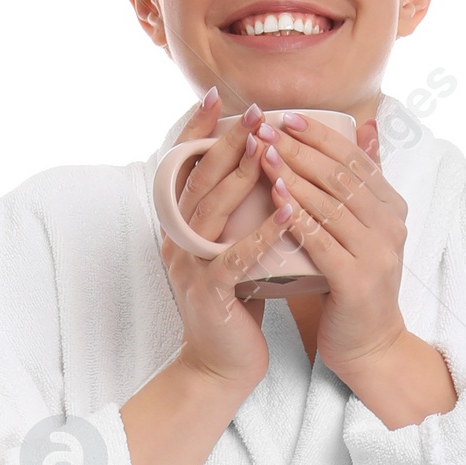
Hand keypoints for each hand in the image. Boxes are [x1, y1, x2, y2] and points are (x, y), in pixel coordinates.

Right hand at [160, 93, 282, 394]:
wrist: (220, 367)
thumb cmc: (234, 307)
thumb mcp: (233, 252)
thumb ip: (238, 216)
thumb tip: (262, 171)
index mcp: (180, 227)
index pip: (184, 169)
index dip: (197, 131)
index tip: (217, 97)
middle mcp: (178, 241)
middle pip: (199, 180)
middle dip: (226, 142)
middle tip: (254, 113)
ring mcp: (190, 267)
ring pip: (213, 211)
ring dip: (242, 176)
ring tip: (268, 148)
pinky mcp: (210, 294)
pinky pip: (236, 257)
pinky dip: (263, 232)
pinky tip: (288, 211)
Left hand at [262, 116, 456, 417]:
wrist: (368, 346)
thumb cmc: (354, 284)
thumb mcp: (364, 228)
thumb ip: (363, 181)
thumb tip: (368, 124)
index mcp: (392, 208)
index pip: (354, 159)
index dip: (319, 135)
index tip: (285, 116)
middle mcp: (391, 227)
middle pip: (340, 176)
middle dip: (299, 149)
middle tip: (264, 127)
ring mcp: (378, 255)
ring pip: (330, 204)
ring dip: (293, 175)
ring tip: (261, 154)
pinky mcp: (357, 283)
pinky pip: (322, 242)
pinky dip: (297, 217)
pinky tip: (274, 198)